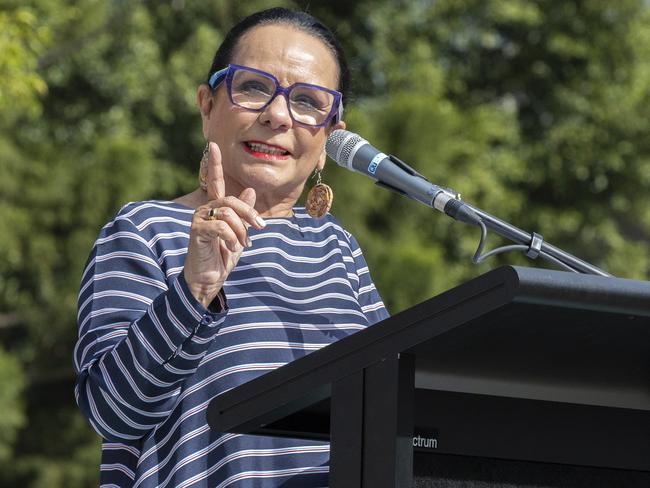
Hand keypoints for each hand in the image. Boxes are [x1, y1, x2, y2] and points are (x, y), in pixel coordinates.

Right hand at [183, 142, 264, 307]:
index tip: (213, 144)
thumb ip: (243, 214)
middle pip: (230, 200)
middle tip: (260, 227)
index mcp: (215, 209)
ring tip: (243, 244)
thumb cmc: (222, 257)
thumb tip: (250, 191)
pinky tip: (232, 248)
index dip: (215, 164)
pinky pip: (220, 226)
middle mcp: (205, 210)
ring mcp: (199, 219)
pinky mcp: (197, 231)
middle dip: (249, 213)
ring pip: (228, 213)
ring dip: (241, 230)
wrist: (208, 279)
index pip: (215, 182)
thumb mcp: (239, 234)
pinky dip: (232, 237)